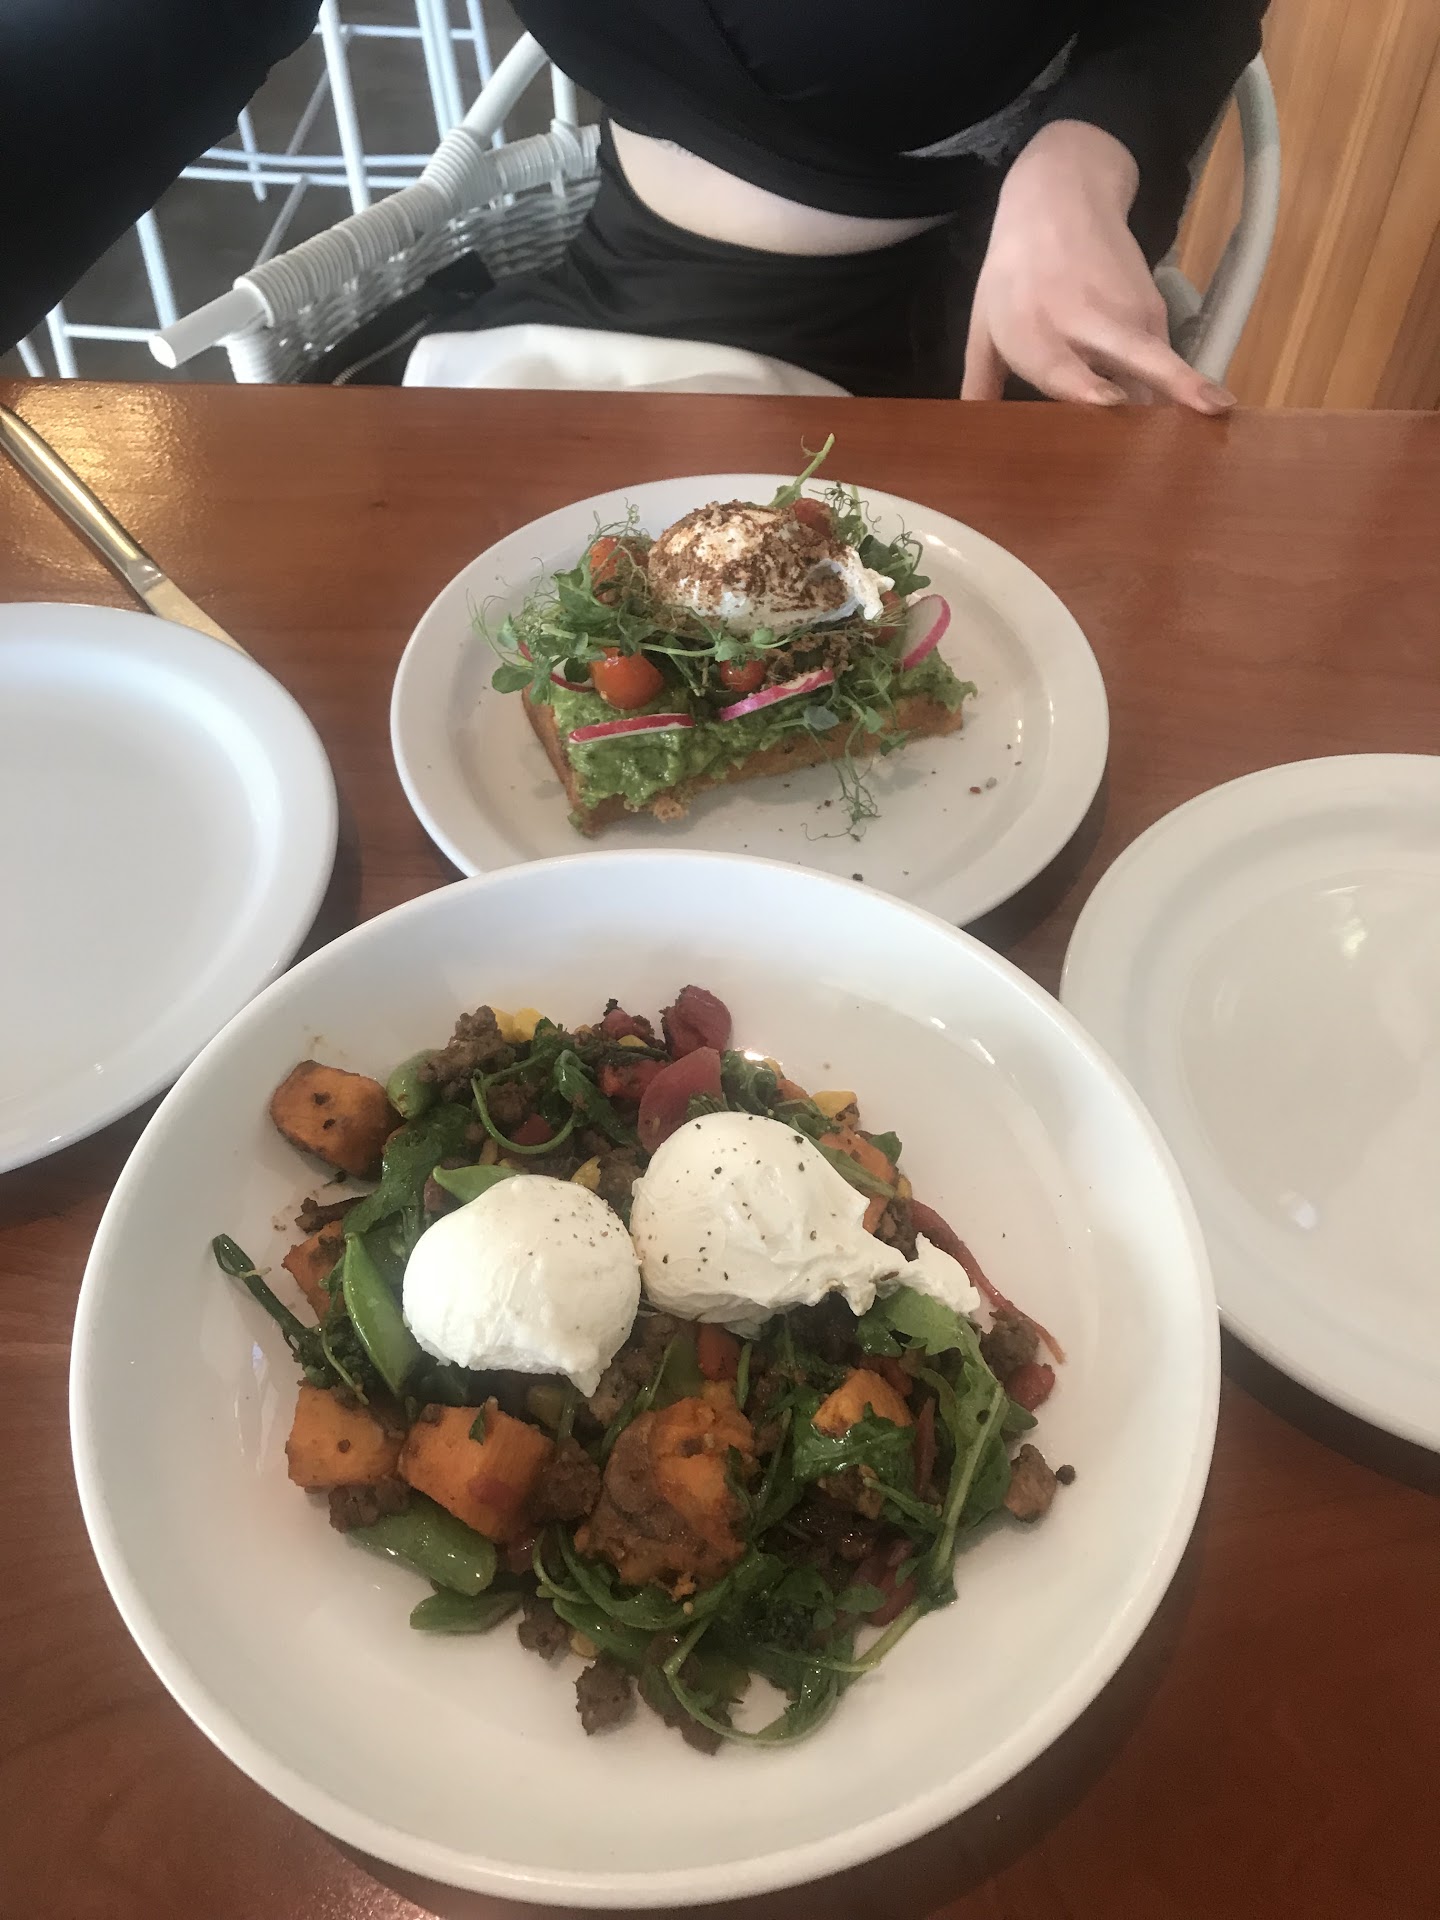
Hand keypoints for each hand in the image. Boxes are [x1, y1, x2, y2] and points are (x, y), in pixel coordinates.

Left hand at [962, 121, 1236, 411]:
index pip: (1062, 367)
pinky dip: (1171, 391)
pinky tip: (1178, 424)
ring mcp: (1126, 314)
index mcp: (1031, 330)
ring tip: (1207, 429)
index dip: (1087, 387)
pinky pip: (1163, 363)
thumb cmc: (1015, 269)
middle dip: (1169, 382)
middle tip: (1208, 411)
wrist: (1060, 195)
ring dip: (1180, 399)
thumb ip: (980, 380)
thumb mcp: (984, 322)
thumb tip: (967, 439)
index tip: (1110, 403)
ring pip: (1160, 365)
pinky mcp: (1154, 309)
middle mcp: (1084, 322)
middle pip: (1135, 355)